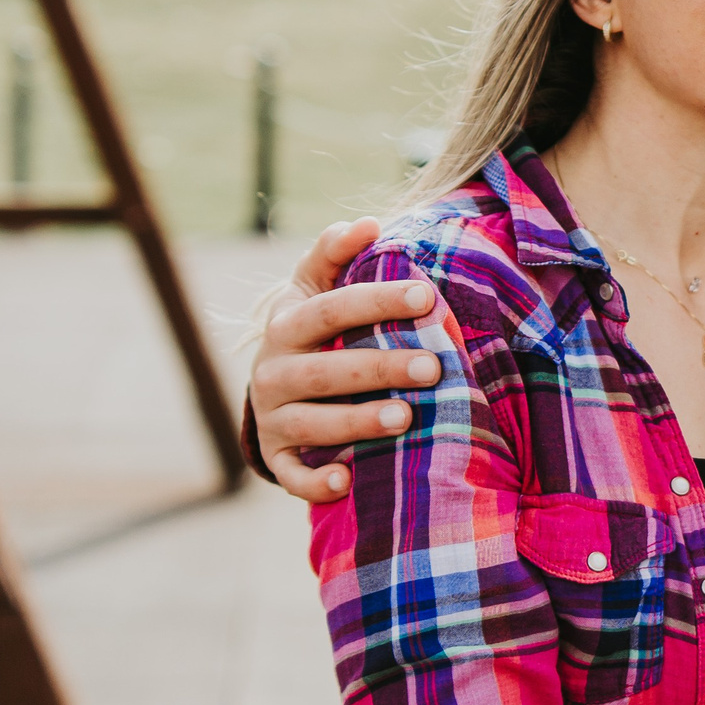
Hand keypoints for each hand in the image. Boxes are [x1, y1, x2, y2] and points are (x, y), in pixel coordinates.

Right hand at [251, 217, 444, 502]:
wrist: (275, 385)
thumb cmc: (312, 328)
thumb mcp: (315, 286)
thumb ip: (335, 252)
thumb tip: (366, 223)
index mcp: (286, 324)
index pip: (330, 309)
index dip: (377, 301)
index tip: (427, 296)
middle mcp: (272, 372)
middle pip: (326, 371)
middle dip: (380, 367)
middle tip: (433, 366)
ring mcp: (272, 418)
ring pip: (312, 424)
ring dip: (358, 421)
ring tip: (406, 417)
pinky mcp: (277, 457)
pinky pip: (292, 475)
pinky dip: (315, 482)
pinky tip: (347, 481)